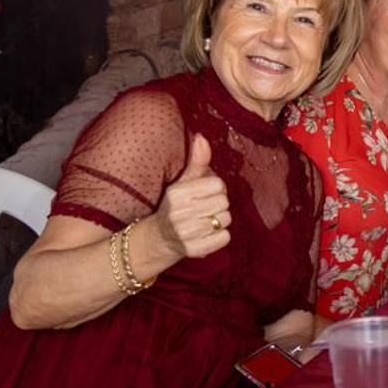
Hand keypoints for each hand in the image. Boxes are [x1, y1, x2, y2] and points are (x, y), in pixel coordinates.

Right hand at [154, 134, 231, 259]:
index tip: (205, 193)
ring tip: (204, 220)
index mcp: (177, 193)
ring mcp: (186, 233)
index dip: (216, 188)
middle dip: (218, 204)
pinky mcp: (195, 250)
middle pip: (224, 202)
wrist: (161, 237)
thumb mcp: (184, 182)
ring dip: (219, 220)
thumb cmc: (177, 205)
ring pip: (226, 219)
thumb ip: (197, 161)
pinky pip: (225, 237)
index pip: (218, 184)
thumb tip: (202, 137)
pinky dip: (220, 235)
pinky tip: (207, 233)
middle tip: (205, 208)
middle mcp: (179, 213)